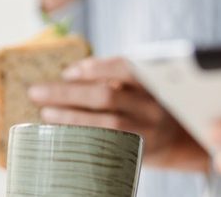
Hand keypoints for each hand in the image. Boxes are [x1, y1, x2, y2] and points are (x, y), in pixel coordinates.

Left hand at [27, 57, 210, 172]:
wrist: (182, 141)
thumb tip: (70, 74)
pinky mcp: (139, 152)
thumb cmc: (150, 106)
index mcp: (153, 81)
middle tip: (37, 91)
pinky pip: (106, 144)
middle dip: (68, 93)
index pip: (125, 68)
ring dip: (70, 117)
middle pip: (107, 96)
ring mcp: (147, 131)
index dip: (95, 67)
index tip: (69, 70)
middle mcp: (152, 106)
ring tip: (45, 113)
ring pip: (104, 123)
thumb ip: (118, 79)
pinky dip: (82, 137)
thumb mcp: (143, 87)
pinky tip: (63, 134)